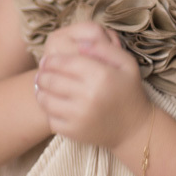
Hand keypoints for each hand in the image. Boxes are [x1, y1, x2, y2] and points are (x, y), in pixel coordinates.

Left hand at [34, 26, 150, 149]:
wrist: (134, 129)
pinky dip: (47, 110)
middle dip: (42, 74)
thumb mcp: (126, 63)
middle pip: (52, 80)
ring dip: (41, 90)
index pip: (65, 63)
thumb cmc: (128, 91)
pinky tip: (51, 103)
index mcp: (101, 76)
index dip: (51, 60)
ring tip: (42, 85)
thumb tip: (80, 44)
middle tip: (41, 72)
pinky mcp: (73, 132)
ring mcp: (80, 116)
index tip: (46, 59)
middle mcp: (89, 96)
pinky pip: (50, 118)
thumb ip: (104, 48)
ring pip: (46, 99)